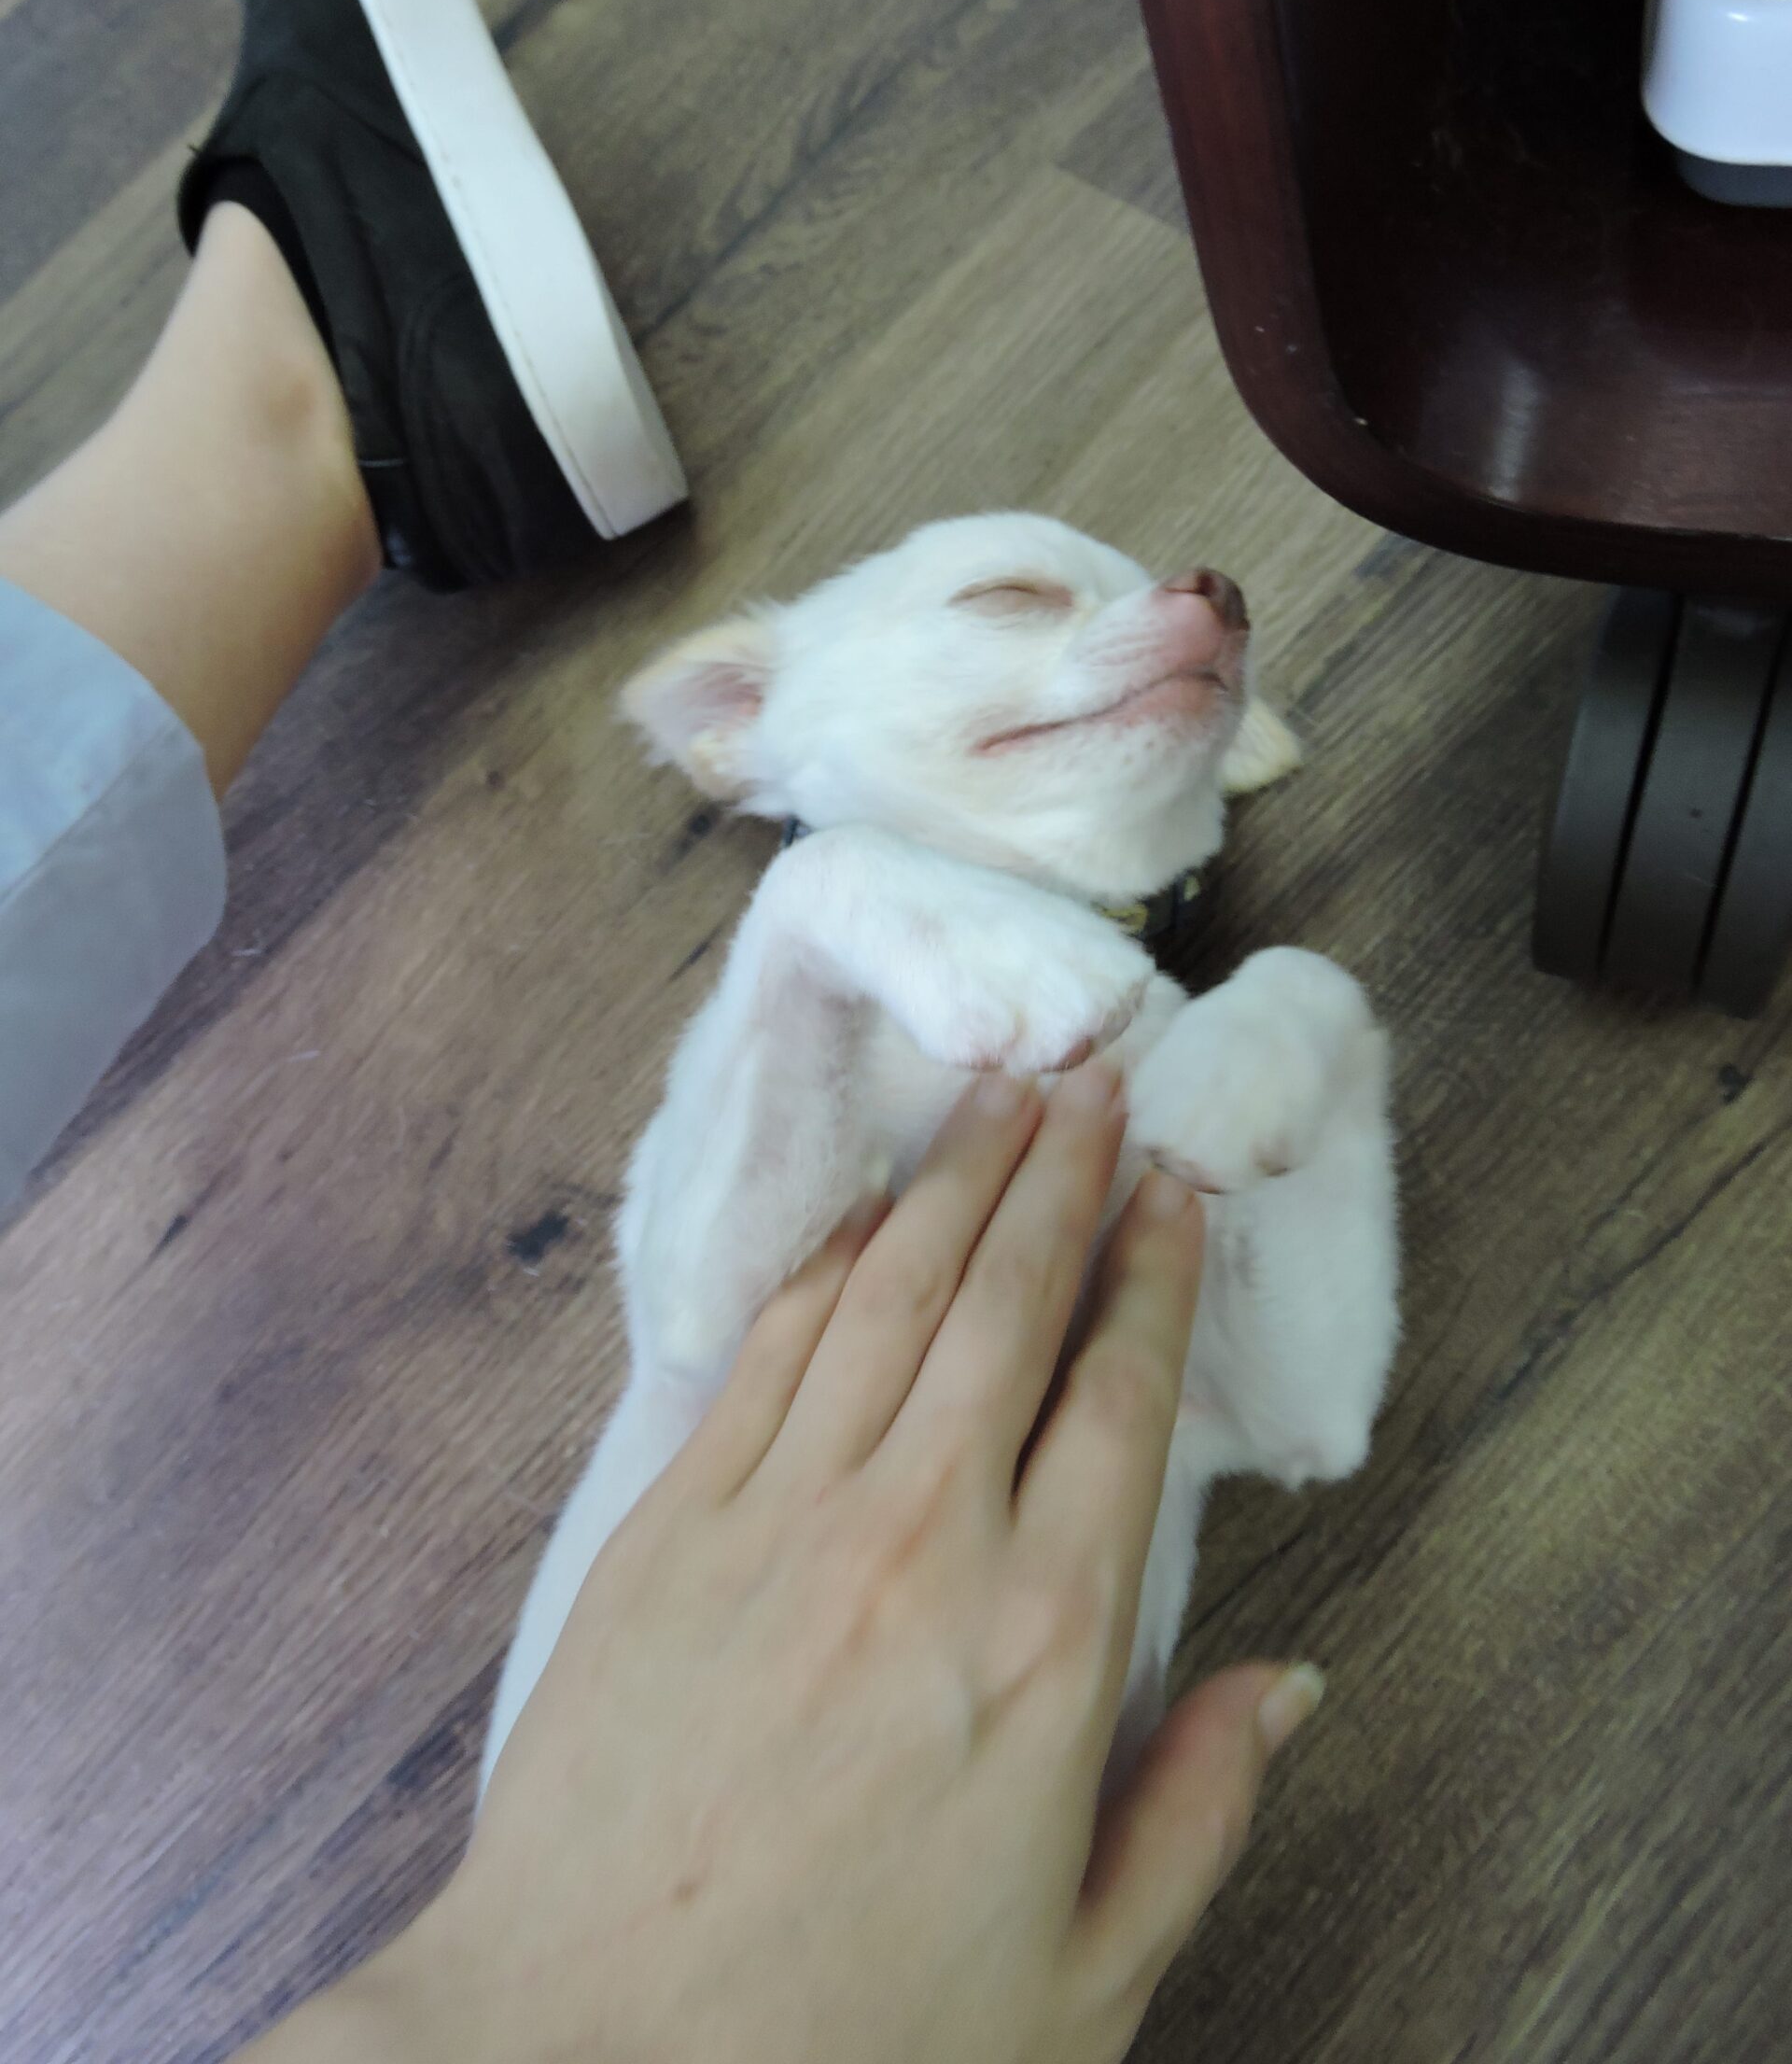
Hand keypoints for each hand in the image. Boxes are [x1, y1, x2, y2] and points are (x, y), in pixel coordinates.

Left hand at [263, 1060, 1321, 2063]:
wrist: (591, 2061)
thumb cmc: (849, 2043)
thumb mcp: (1083, 1980)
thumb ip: (1198, 1808)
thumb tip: (1290, 1680)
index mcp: (1048, 1644)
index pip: (1121, 1400)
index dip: (1155, 1275)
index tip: (1176, 1189)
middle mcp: (924, 1543)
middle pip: (1010, 1306)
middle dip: (1063, 1177)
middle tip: (1094, 1080)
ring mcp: (785, 1518)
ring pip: (892, 1297)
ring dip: (954, 1184)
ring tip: (1001, 1098)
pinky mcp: (673, 1525)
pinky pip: (769, 1352)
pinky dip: (827, 1265)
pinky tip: (864, 1215)